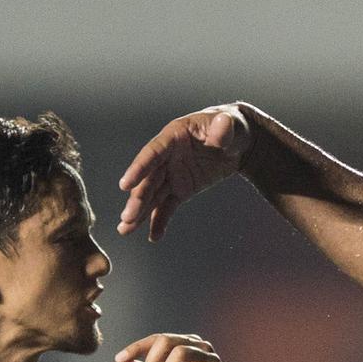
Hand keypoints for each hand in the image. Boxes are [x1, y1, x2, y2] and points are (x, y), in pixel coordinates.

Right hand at [118, 104, 252, 241]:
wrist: (238, 141)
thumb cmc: (231, 126)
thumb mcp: (229, 124)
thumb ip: (223, 127)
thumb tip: (222, 125)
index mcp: (174, 137)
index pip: (153, 153)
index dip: (139, 168)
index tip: (124, 185)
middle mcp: (167, 156)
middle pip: (149, 179)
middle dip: (138, 199)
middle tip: (128, 218)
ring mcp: (173, 174)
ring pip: (153, 195)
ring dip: (140, 212)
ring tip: (125, 230)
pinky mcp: (181, 189)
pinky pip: (168, 206)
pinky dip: (160, 221)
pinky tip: (154, 236)